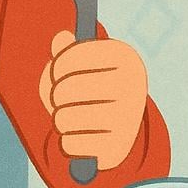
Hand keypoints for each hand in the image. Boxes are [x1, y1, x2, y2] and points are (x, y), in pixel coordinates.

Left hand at [38, 31, 147, 170]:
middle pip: (66, 89)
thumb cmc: (94, 87)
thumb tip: (61, 38)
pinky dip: (67, 143)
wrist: (121, 130)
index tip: (57, 72)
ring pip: (65, 118)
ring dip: (60, 120)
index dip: (57, 65)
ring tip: (70, 118)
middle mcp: (131, 87)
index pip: (74, 55)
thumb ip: (69, 49)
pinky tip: (78, 138)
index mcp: (125, 58)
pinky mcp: (117, 149)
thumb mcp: (84, 63)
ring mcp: (127, 120)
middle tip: (61, 99)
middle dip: (56, 95)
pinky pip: (70, 144)